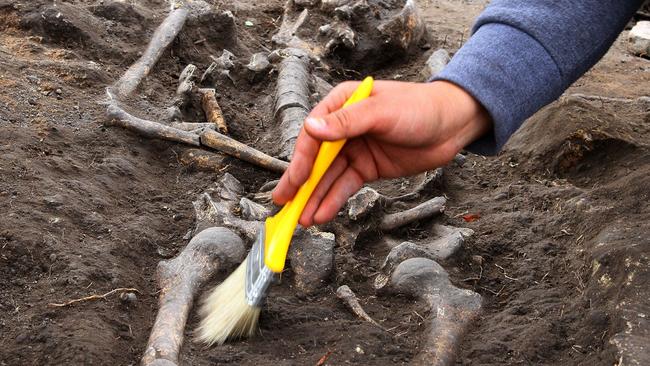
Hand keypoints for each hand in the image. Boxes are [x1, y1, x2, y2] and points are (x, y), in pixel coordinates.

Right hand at [272, 80, 490, 225]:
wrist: (453, 124)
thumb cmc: (419, 108)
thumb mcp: (381, 112)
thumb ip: (346, 122)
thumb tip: (311, 127)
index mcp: (342, 104)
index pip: (313, 135)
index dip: (301, 161)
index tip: (294, 182)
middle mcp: (344, 127)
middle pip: (316, 159)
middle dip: (301, 183)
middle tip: (284, 205)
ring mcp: (355, 149)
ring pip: (329, 177)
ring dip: (316, 197)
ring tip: (303, 219)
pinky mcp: (368, 167)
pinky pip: (346, 186)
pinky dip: (334, 200)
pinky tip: (322, 214)